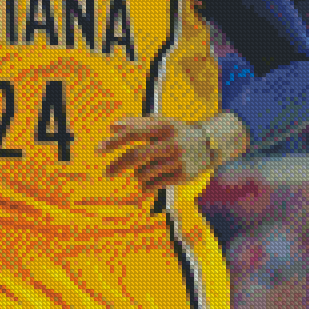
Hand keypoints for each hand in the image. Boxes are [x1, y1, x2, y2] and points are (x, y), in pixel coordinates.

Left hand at [96, 115, 216, 193]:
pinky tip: (144, 185)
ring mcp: (178, 160)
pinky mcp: (183, 176)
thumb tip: (112, 126)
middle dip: (117, 165)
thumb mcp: (161, 123)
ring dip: (137, 174)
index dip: (114, 141)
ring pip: (144, 172)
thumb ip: (137, 123)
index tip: (98, 150)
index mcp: (164, 126)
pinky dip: (145, 185)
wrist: (210, 145)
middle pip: (136, 155)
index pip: (134, 132)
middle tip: (107, 173)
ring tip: (142, 171)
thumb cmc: (177, 132)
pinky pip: (154, 184)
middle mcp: (171, 142)